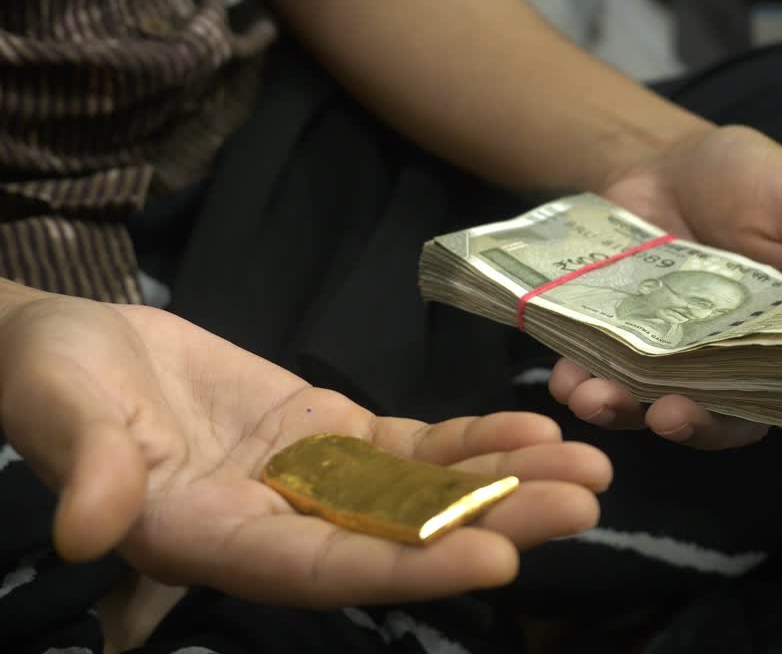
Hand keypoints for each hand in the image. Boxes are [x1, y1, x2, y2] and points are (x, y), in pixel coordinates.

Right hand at [0, 295, 611, 606]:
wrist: (74, 349)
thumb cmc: (52, 383)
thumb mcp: (59, 414)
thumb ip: (86, 469)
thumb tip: (93, 528)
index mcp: (213, 541)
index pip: (322, 569)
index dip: (408, 569)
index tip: (495, 558)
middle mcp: (278, 526)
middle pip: (399, 538)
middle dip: (494, 523)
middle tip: (582, 505)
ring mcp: (315, 482)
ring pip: (423, 493)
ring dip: (507, 482)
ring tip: (590, 468)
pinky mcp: (333, 435)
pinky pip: (414, 447)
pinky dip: (473, 443)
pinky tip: (535, 431)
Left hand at [549, 125, 781, 449]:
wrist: (649, 156)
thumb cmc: (739, 173)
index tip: (781, 418)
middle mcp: (736, 358)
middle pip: (729, 416)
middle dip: (700, 424)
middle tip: (674, 416)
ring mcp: (673, 358)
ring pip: (659, 409)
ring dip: (630, 414)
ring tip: (602, 399)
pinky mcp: (617, 349)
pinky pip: (601, 384)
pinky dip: (583, 388)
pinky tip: (569, 381)